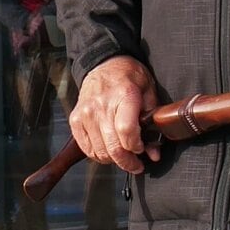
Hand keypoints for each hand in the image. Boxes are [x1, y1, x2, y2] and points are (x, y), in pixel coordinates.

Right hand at [69, 56, 162, 172]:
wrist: (104, 64)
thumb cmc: (129, 77)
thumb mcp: (149, 93)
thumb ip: (153, 123)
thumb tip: (154, 154)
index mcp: (124, 95)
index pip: (127, 131)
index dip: (136, 147)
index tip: (141, 150)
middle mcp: (101, 105)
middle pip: (113, 146)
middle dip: (127, 162)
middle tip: (136, 165)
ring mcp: (86, 113)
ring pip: (100, 152)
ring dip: (113, 160)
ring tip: (123, 156)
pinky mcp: (75, 119)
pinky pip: (87, 148)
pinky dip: (98, 155)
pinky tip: (108, 150)